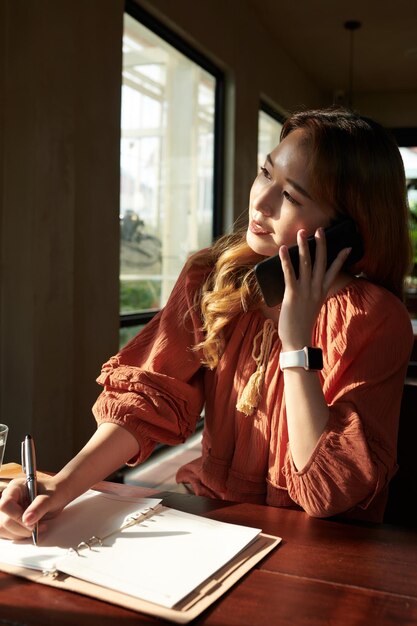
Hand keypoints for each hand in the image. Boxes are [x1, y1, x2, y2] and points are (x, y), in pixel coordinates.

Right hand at [0, 476, 66, 540]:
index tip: (32, 523)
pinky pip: (8, 534)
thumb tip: (27, 519)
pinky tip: (32, 531)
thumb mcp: (51, 497)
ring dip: (20, 534)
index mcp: (15, 487)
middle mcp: (8, 498)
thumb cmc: (55, 492)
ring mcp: (7, 511)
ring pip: (3, 529)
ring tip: (37, 528)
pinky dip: (20, 536)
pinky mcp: (10, 521)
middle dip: (21, 528)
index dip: (16, 516)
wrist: (58, 496)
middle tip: (37, 527)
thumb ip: (39, 507)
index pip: (5, 504)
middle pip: (3, 520)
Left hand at [278, 227, 351, 350]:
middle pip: (321, 262)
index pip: (334, 272)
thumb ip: (307, 294)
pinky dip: (286, 260)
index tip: (348, 247)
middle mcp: (316, 289)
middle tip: (320, 230)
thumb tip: (297, 282)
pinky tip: (282, 250)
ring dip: (303, 247)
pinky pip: (289, 274)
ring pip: (306, 264)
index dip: (341, 259)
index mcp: (321, 292)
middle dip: (321, 245)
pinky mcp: (292, 294)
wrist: (297, 340)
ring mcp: (305, 291)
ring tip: (301, 233)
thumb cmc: (300, 325)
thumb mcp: (309, 307)